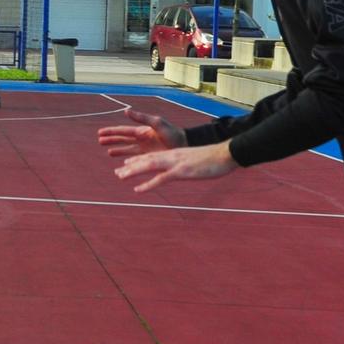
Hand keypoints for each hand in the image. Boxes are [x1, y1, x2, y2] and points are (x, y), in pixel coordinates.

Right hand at [97, 107, 183, 156]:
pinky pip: (135, 159)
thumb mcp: (157, 123)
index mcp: (141, 131)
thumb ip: (141, 118)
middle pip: (123, 140)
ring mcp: (145, 149)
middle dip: (111, 140)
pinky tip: (123, 164)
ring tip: (108, 152)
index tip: (100, 133)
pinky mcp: (150, 157)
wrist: (185, 144)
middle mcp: (141, 139)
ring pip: (127, 150)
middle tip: (99, 141)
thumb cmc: (172, 133)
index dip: (111, 132)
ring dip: (118, 150)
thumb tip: (125, 111)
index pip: (123, 131)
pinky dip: (128, 160)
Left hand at [113, 141, 236, 192]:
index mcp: (175, 154)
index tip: (127, 164)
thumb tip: (184, 170)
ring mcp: (176, 163)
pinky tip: (137, 189)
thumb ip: (186, 165)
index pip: (153, 155)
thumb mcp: (196, 161)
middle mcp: (172, 156)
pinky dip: (148, 184)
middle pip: (147, 160)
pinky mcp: (182, 171)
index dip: (139, 160)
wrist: (226, 154)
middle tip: (117, 173)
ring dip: (133, 172)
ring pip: (149, 165)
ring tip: (120, 177)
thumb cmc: (214, 159)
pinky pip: (161, 178)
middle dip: (131, 166)